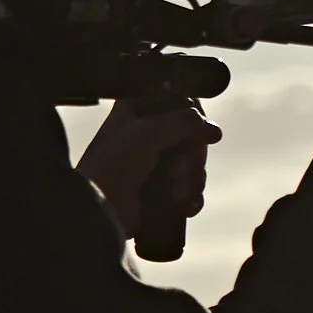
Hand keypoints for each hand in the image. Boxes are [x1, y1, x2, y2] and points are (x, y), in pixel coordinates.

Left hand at [77, 102, 219, 240]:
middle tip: (177, 171)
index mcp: (138, 110)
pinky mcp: (161, 188)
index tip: (198, 132)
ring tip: (175, 192)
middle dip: (192, 158)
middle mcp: (148, 133)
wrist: (99, 209)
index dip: (194, 118)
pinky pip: (191, 188)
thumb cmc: (113, 166)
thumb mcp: (148, 131)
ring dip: (191, 179)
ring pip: (194, 164)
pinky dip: (192, 197)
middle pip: (193, 136)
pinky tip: (184, 205)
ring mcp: (155, 161)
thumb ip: (184, 121)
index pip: (181, 103)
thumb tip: (213, 130)